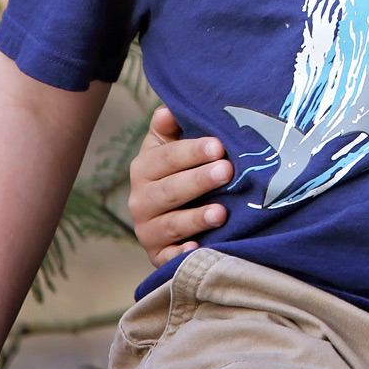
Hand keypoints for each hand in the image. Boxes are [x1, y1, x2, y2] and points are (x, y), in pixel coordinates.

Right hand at [129, 105, 232, 267]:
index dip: (192, 151)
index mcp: (144, 168)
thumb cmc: (180, 170)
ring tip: (222, 212)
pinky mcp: (158, 256)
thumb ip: (170, 127)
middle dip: (199, 181)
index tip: (219, 146)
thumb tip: (168, 110)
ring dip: (195, 218)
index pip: (166, 158)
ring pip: (171, 224)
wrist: (171, 214)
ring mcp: (148, 230)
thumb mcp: (171, 145)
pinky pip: (168, 258)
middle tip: (227, 172)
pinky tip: (198, 249)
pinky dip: (181, 255)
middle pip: (170, 191)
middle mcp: (141, 200)